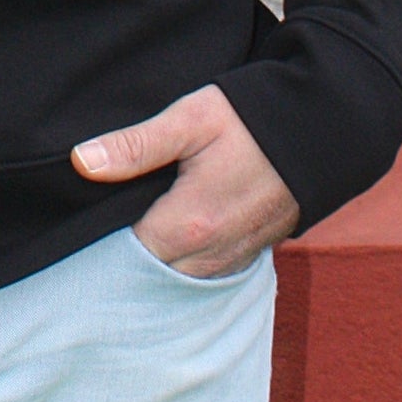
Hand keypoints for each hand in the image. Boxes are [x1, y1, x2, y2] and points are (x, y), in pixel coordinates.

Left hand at [71, 84, 299, 276]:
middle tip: (99, 234)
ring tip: (130, 237)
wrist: (321, 129)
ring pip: (178, 281)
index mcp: (189, 224)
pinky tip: (169, 242)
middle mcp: (212, 254)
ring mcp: (234, 259)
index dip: (100, 243)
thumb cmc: (250, 120)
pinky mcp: (251, 255)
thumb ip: (135, 145)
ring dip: (155, 266)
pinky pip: (205, 275)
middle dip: (124, 260)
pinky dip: (183, 266)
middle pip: (150, 276)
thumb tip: (81, 161)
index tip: (82, 226)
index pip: (124, 256)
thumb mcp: (189, 120)